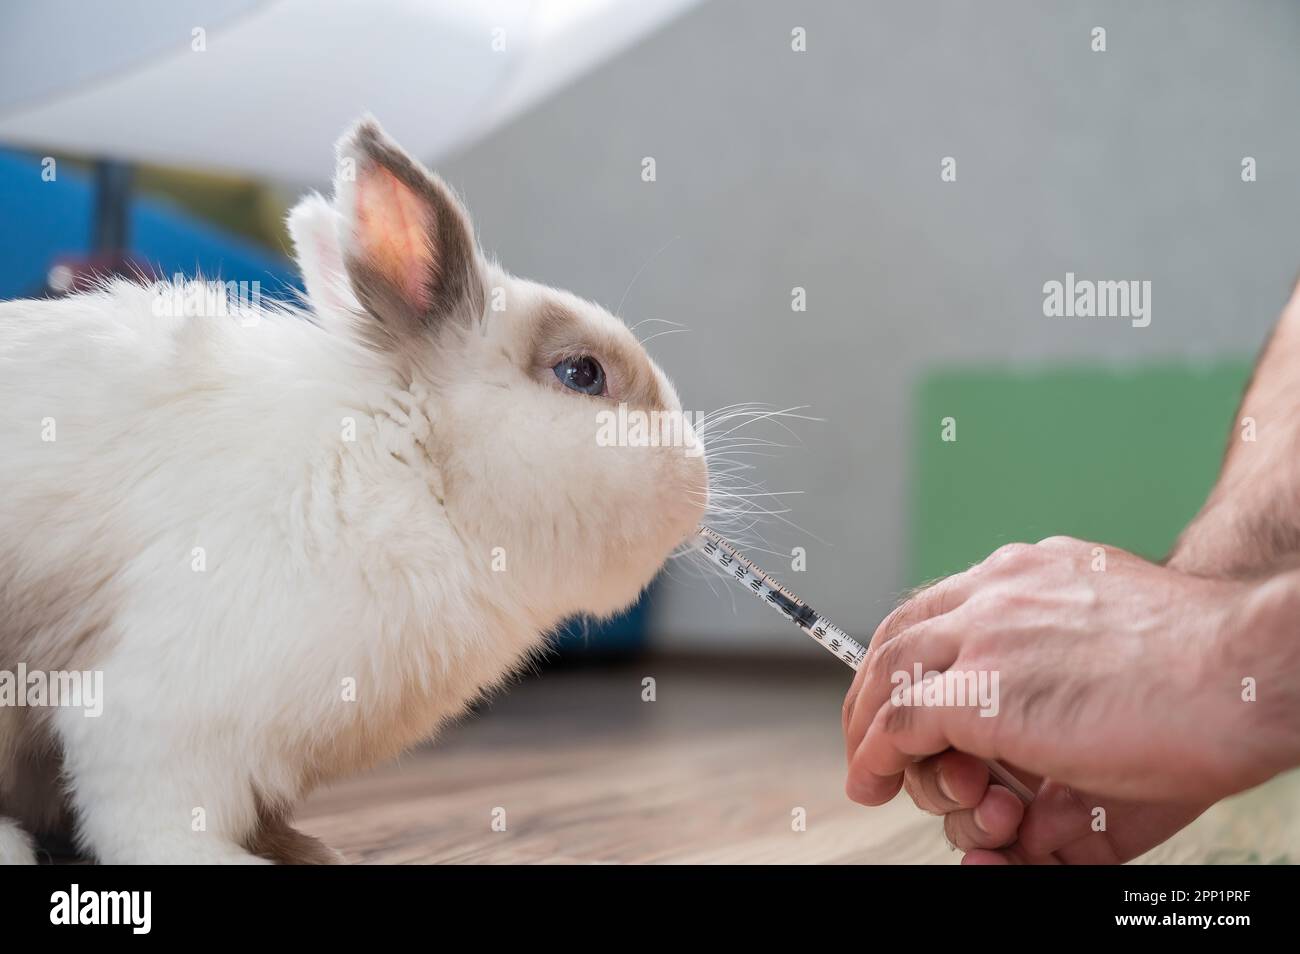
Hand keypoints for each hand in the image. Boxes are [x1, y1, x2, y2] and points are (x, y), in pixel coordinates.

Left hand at [842, 537, 1299, 861]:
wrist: (1244, 669)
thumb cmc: (1205, 673)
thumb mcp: (1112, 661)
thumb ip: (1057, 688)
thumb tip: (1032, 757)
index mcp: (1034, 573)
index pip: (943, 605)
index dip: (911, 653)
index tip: (902, 690)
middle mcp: (1000, 590)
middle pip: (901, 634)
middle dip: (874, 688)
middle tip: (871, 735)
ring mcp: (986, 635)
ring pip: (891, 677)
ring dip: (874, 729)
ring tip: (875, 770)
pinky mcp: (980, 691)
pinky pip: (899, 724)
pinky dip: (877, 756)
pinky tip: (873, 781)